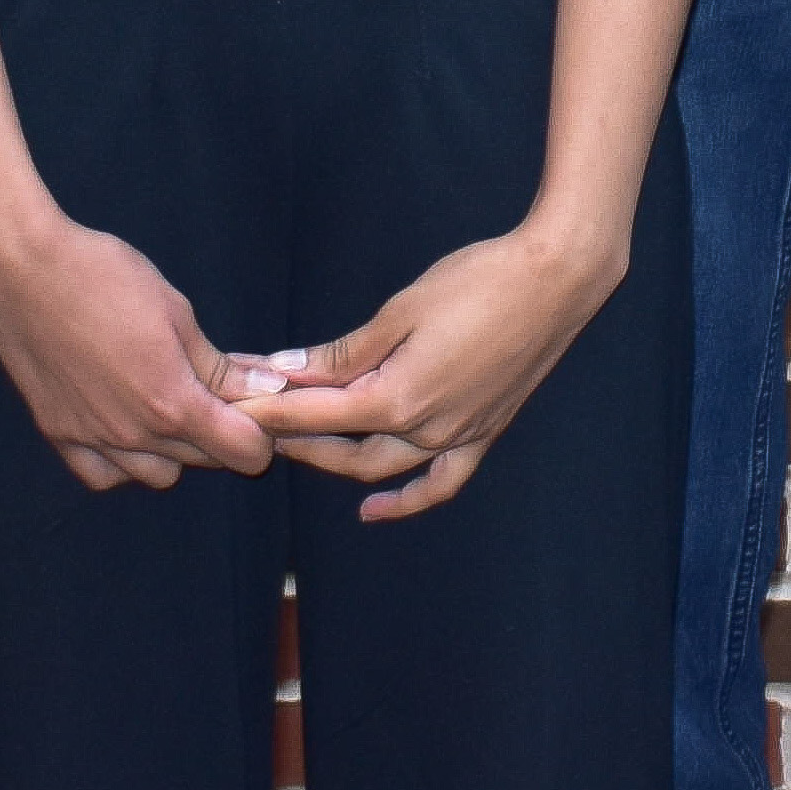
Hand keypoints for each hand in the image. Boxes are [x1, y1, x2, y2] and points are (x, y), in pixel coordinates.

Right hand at [0, 218, 271, 491]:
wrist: (25, 270)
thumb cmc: (106, 278)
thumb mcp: (177, 312)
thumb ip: (219, 365)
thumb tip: (267, 387)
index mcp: (172, 403)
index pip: (240, 452)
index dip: (260, 435)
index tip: (257, 410)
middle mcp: (135, 434)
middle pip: (202, 461)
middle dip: (220, 435)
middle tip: (215, 394)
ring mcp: (93, 439)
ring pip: (155, 476)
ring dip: (173, 452)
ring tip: (166, 407)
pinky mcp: (58, 434)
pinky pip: (102, 475)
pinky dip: (121, 462)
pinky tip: (124, 427)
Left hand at [233, 225, 619, 522]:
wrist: (556, 280)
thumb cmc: (478, 281)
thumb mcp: (401, 309)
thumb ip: (344, 352)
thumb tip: (289, 369)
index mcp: (396, 397)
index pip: (314, 414)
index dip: (269, 410)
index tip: (234, 406)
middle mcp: (424, 429)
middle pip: (341, 448)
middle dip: (292, 436)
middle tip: (255, 421)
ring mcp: (457, 437)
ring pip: (381, 467)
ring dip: (335, 461)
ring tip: (296, 445)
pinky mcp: (483, 432)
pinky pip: (440, 482)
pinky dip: (406, 501)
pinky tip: (372, 509)